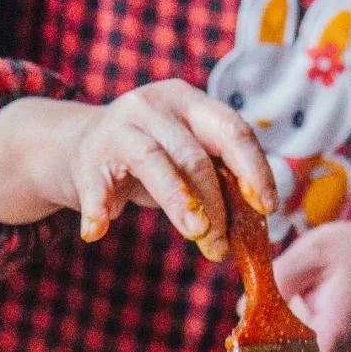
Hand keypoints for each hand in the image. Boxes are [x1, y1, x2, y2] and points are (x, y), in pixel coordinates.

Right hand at [0, 79, 277, 259]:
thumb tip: (258, 223)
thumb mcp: (192, 160)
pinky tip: (97, 232)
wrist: (82, 147)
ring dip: (178, 204)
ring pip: (155, 164)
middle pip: (195, 155)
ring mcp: (119, 126)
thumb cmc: (158, 160)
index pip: (234, 132)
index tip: (268, 207)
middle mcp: (157, 106)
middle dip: (215, 205)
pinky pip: (95, 184)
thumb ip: (221, 180)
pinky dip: (97, 207)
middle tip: (222, 246)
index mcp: (194, 104)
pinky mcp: (87, 154)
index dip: (254, 170)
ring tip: (196, 235)